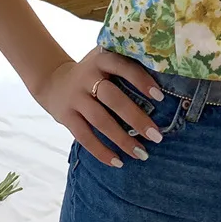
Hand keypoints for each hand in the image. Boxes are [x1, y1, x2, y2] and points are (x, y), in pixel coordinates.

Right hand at [34, 47, 165, 167]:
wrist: (54, 81)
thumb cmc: (94, 73)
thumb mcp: (106, 60)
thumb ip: (127, 65)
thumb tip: (166, 78)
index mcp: (102, 59)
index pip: (123, 67)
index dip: (141, 81)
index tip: (160, 97)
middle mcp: (87, 76)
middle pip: (113, 98)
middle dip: (136, 118)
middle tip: (157, 136)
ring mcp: (75, 97)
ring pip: (99, 120)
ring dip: (121, 139)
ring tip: (141, 153)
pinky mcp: (66, 116)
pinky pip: (84, 136)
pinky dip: (101, 151)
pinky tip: (117, 162)